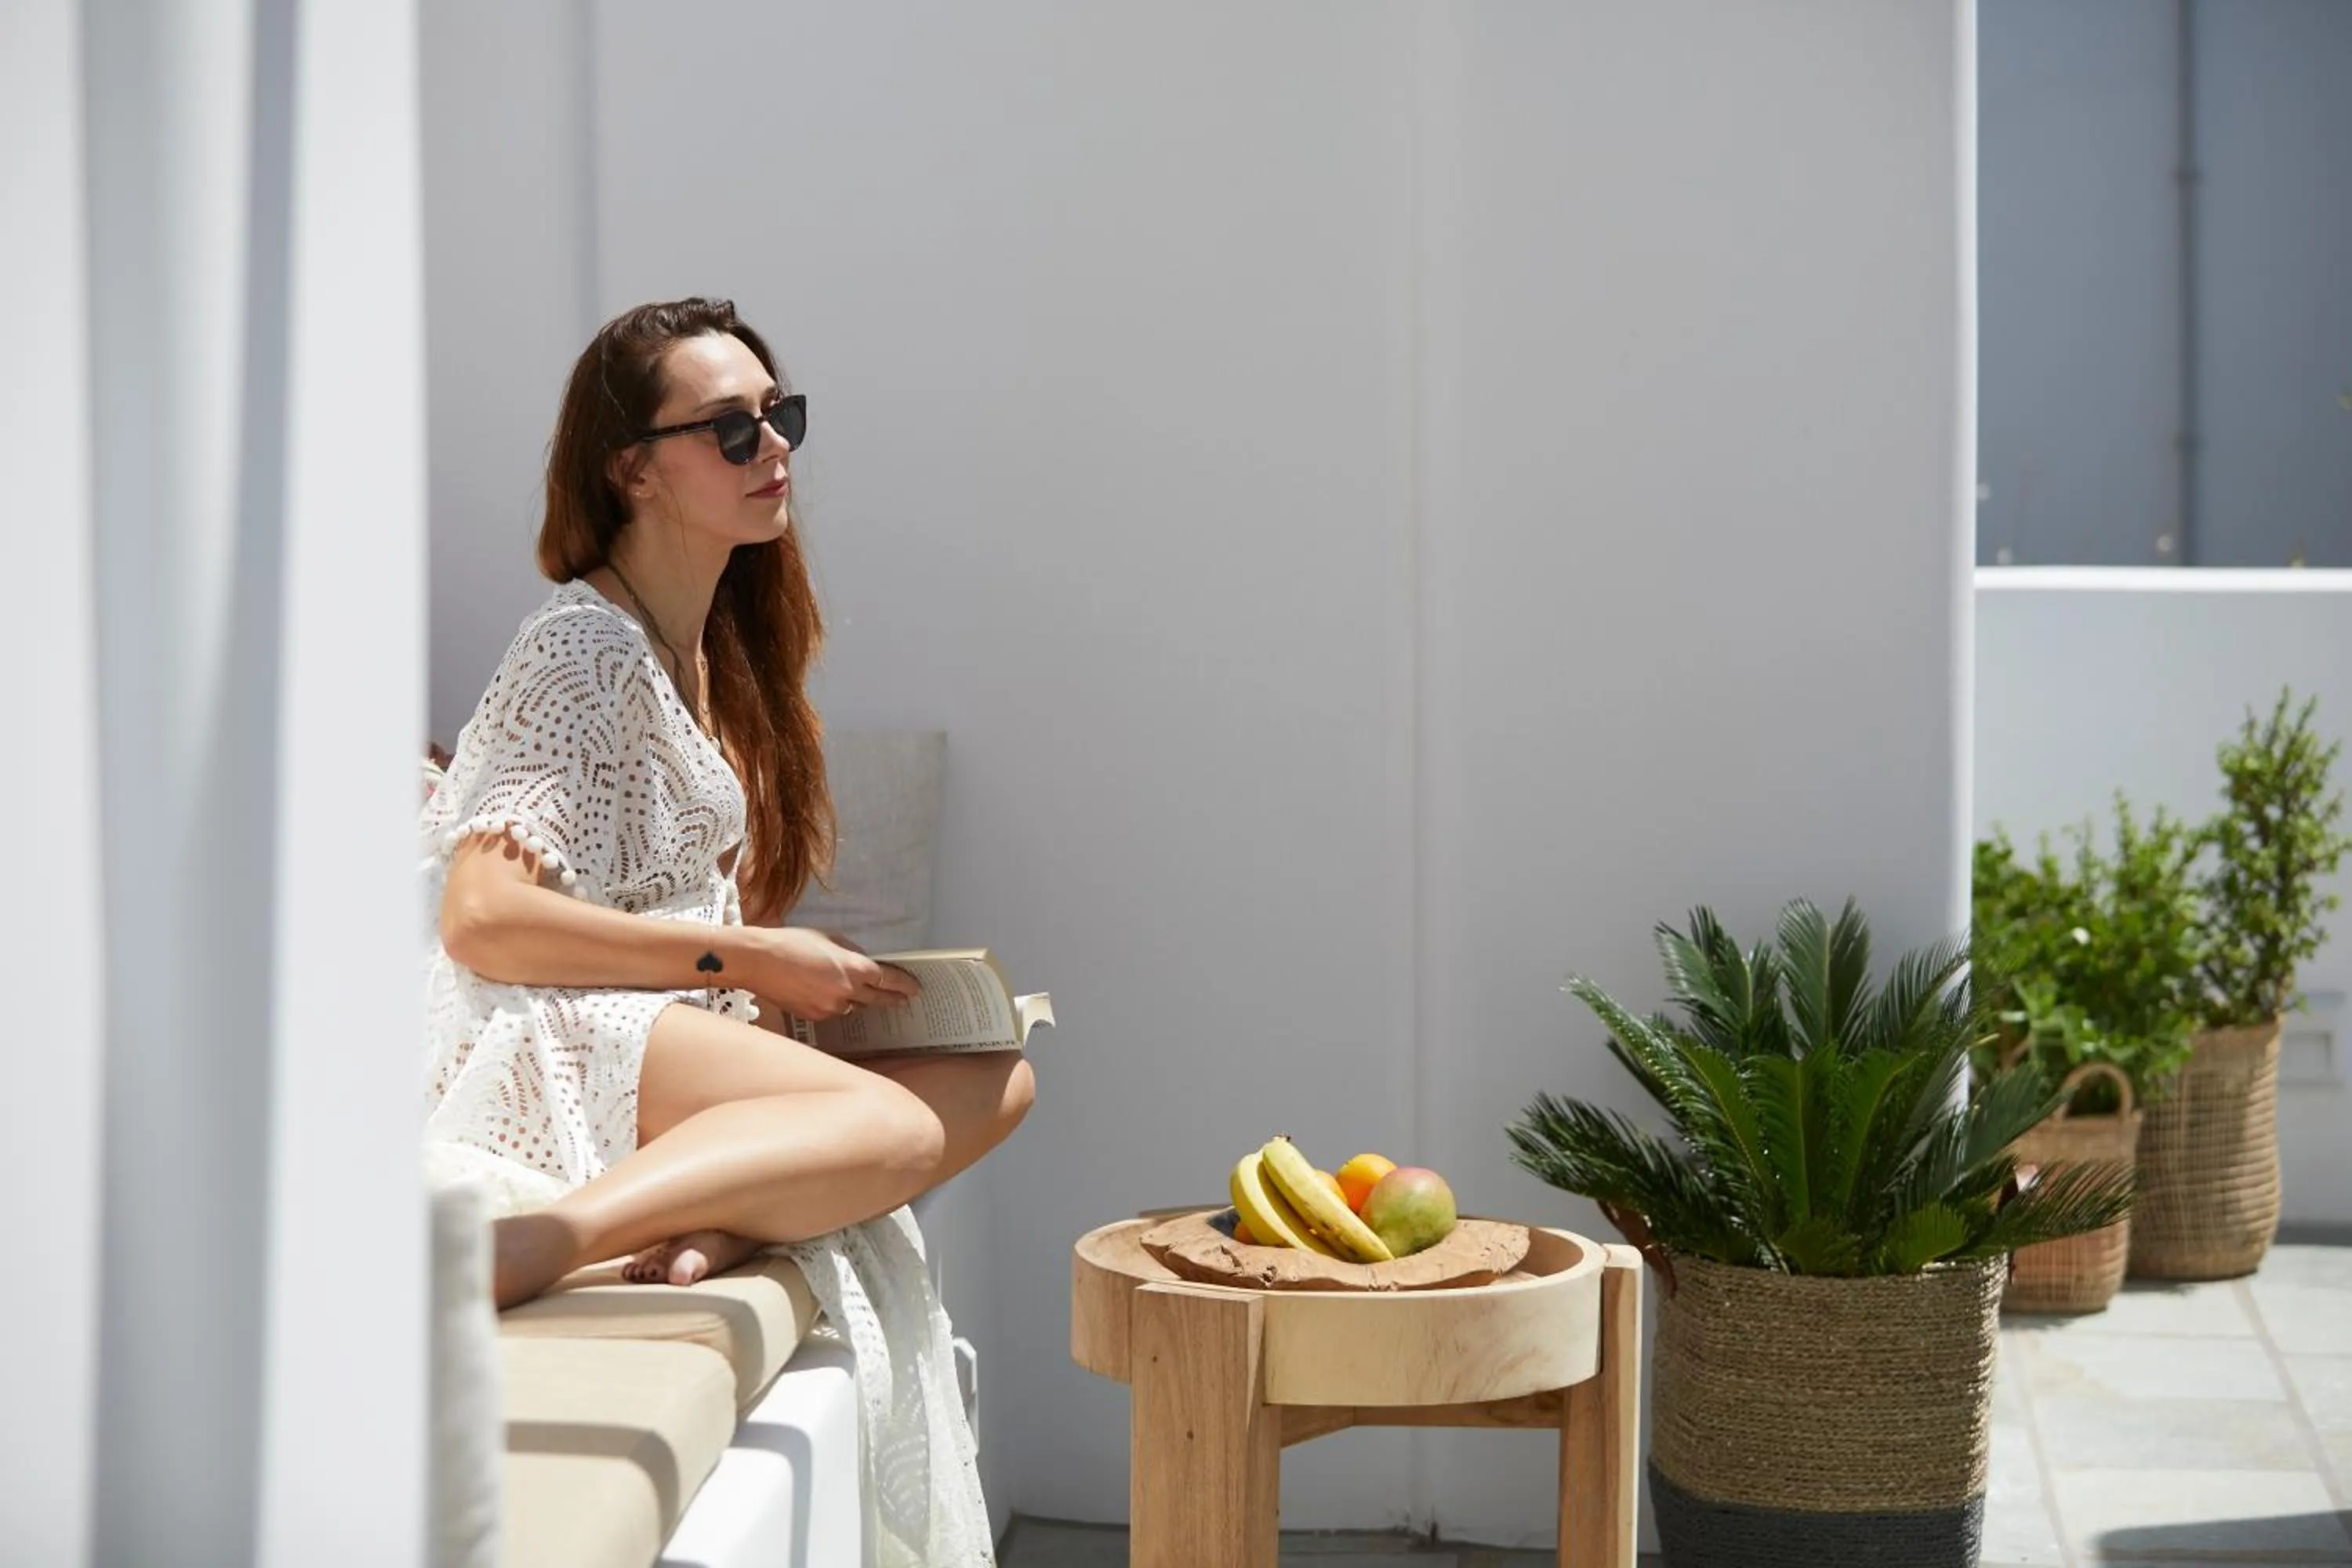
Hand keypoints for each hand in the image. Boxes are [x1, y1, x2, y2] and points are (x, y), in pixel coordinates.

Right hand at [748, 927, 920, 1020]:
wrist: (758, 961)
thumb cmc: (791, 943)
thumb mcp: (828, 938)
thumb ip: (851, 952)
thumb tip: (864, 962)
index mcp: (853, 968)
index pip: (888, 980)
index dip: (904, 985)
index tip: (915, 989)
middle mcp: (846, 992)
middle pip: (876, 999)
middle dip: (891, 999)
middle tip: (903, 1000)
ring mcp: (830, 1007)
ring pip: (853, 1006)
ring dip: (857, 999)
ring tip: (855, 991)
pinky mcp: (814, 1017)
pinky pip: (833, 1011)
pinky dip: (835, 1003)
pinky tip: (824, 992)